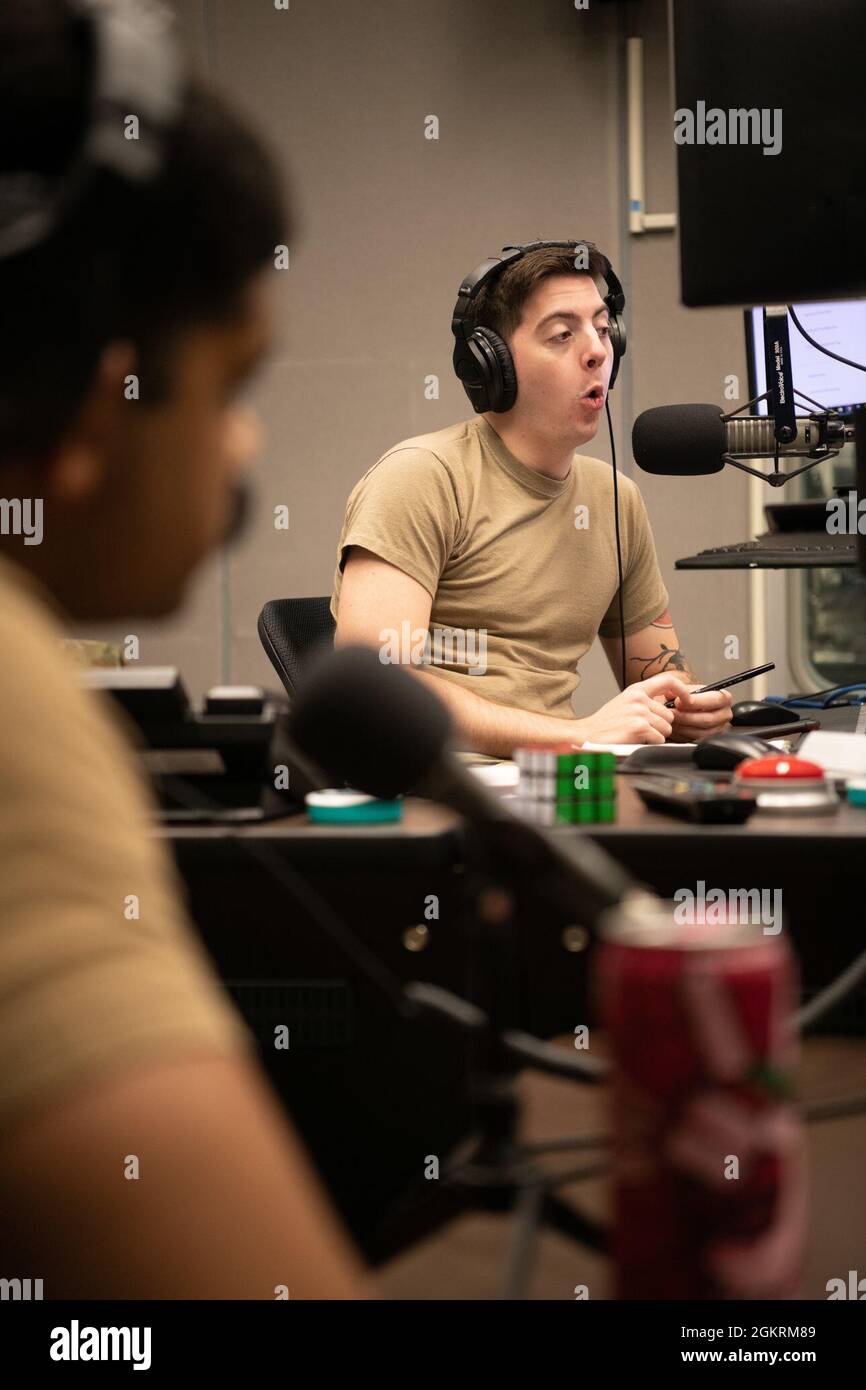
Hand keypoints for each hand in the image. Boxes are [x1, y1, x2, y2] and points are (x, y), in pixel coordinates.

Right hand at [575, 674, 692, 744]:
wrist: (587, 735)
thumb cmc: (606, 724)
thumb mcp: (625, 703)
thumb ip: (645, 701)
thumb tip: (668, 706)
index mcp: (636, 690)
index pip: (667, 680)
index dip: (682, 690)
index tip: (687, 699)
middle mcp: (639, 698)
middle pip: (669, 715)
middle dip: (660, 726)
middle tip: (641, 729)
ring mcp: (639, 711)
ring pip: (666, 728)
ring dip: (654, 735)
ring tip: (636, 734)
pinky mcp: (639, 726)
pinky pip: (659, 739)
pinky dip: (649, 743)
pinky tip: (634, 739)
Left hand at [668, 684, 732, 741]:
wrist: (690, 707)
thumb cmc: (691, 696)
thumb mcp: (688, 689)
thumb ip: (680, 690)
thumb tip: (671, 694)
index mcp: (724, 699)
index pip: (715, 700)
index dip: (697, 701)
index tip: (679, 701)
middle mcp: (724, 715)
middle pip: (707, 719)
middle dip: (686, 716)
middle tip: (672, 712)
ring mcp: (717, 729)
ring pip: (701, 732)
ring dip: (682, 726)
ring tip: (670, 719)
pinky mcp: (707, 739)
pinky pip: (695, 740)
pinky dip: (681, 734)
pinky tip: (673, 727)